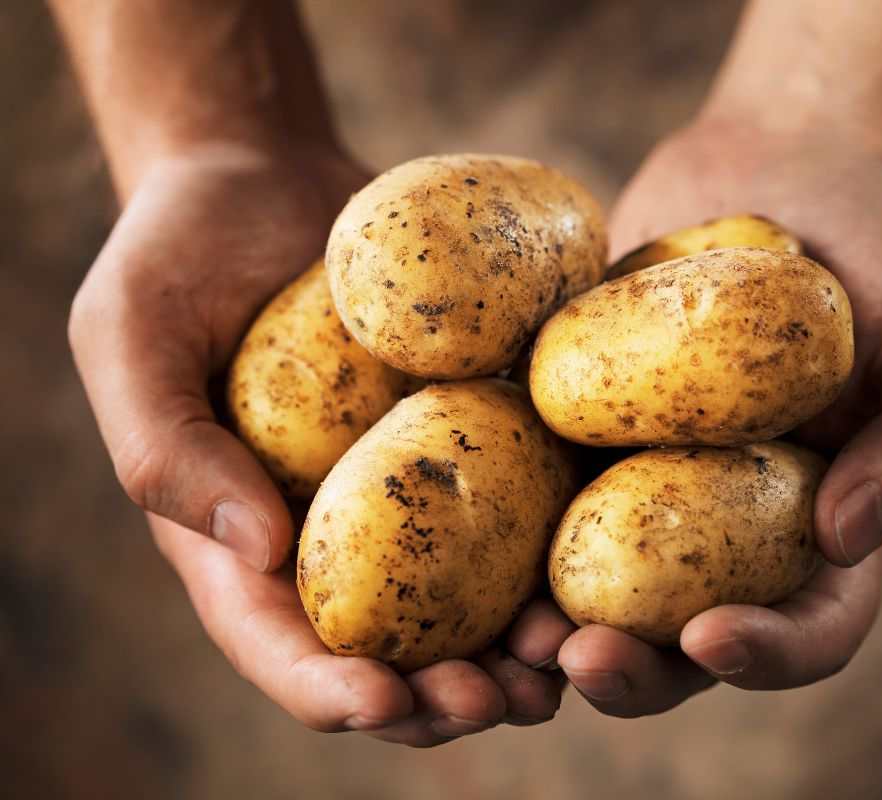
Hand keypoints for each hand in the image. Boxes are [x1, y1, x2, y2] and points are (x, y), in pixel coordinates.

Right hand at [70, 141, 569, 743]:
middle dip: (442, 697)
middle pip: (391, 649)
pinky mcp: (471, 438)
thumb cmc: (180, 250)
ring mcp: (411, 492)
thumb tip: (256, 552)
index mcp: (240, 536)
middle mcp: (334, 533)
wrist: (271, 176)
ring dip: (518, 649)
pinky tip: (603, 563)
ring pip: (469, 602)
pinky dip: (558, 550)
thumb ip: (166, 445)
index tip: (382, 701)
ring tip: (567, 660)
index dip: (328, 689)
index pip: (278, 642)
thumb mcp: (130, 332)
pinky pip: (519, 507)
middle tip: (501, 702)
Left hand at [555, 119, 881, 714]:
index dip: (767, 655)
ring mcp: (645, 483)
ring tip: (512, 633)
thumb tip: (843, 540)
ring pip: (596, 588)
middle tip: (578, 659)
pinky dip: (498, 526)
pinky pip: (533, 489)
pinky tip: (462, 522)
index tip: (710, 637)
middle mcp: (731, 526)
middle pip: (684, 640)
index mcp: (825, 525)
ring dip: (551, 629)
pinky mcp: (579, 430)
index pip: (811, 627)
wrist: (780, 163)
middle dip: (634, 670)